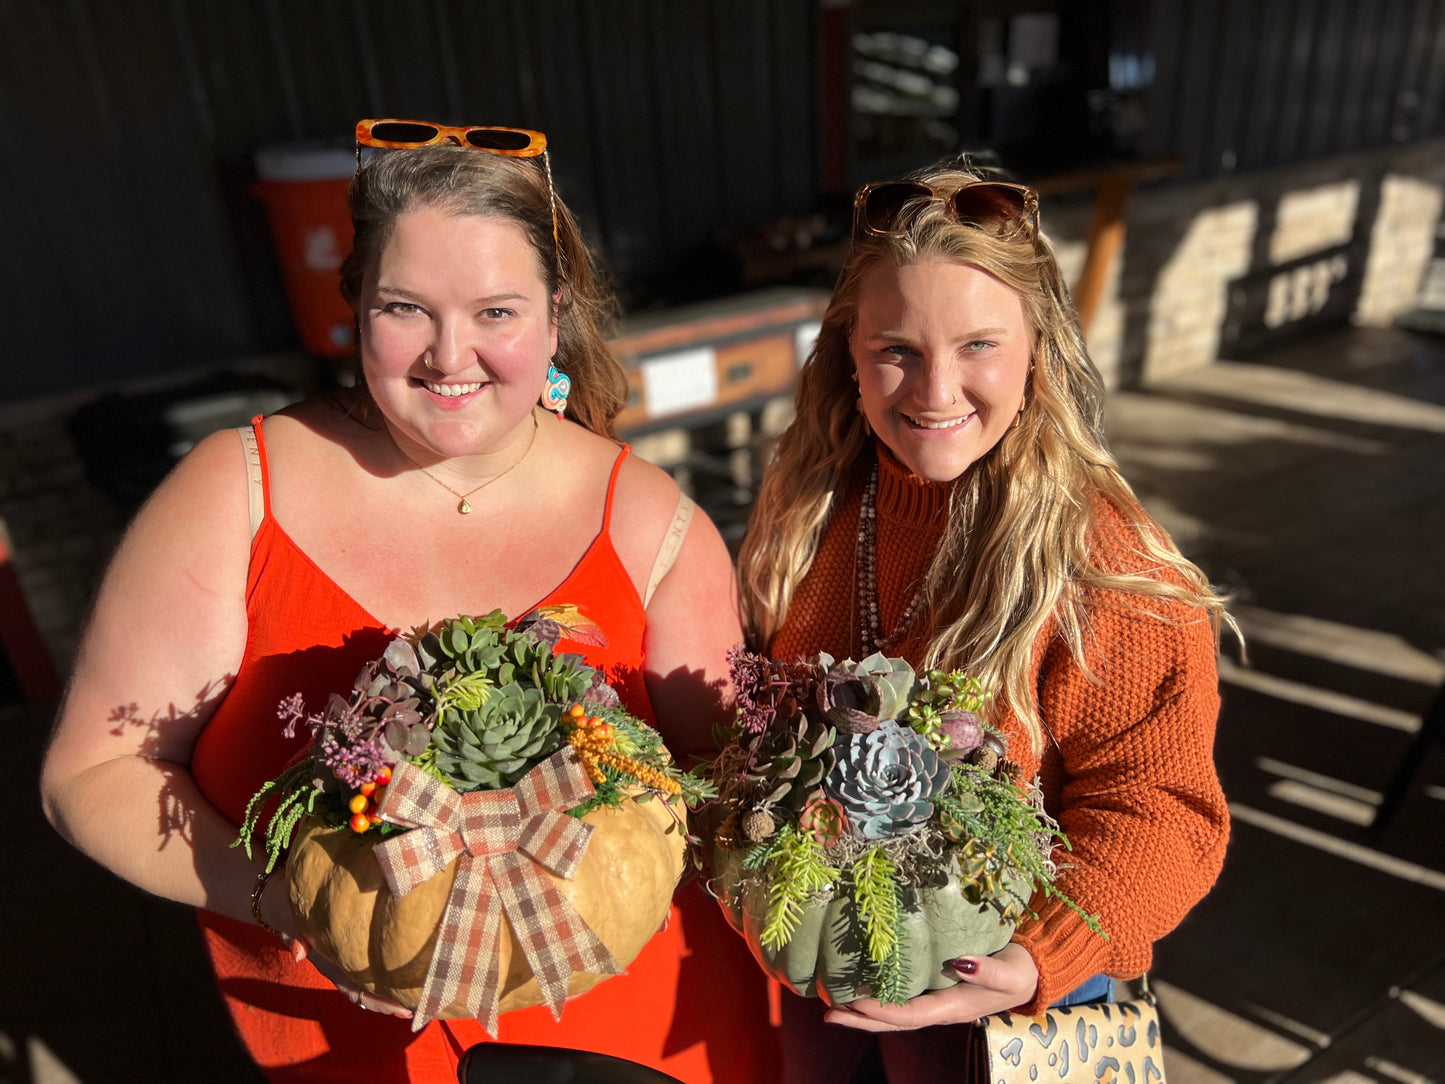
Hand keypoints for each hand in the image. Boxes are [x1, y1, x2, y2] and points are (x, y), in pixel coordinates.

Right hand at [257, 864, 411, 1018]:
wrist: (288, 901)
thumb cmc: (294, 910)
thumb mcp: (291, 920)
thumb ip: (294, 934)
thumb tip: (299, 953)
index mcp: (331, 964)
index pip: (355, 989)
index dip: (376, 1000)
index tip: (399, 1008)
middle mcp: (343, 966)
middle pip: (370, 992)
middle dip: (393, 1001)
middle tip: (421, 1005)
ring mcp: (351, 958)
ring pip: (375, 981)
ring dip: (396, 990)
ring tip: (424, 995)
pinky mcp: (358, 945)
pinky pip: (376, 964)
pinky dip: (393, 970)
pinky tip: (415, 969)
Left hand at [822, 942, 1038, 1031]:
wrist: (1029, 975)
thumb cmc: (1019, 972)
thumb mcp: (1010, 972)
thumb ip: (987, 972)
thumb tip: (958, 964)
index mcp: (952, 1008)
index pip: (911, 1014)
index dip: (882, 1009)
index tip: (855, 999)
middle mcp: (938, 1010)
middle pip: (894, 1021)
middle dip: (861, 1018)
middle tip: (828, 1012)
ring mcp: (935, 1004)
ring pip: (893, 1014)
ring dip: (863, 1012)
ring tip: (832, 1005)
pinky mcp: (933, 992)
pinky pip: (900, 1001)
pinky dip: (877, 999)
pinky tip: (859, 991)